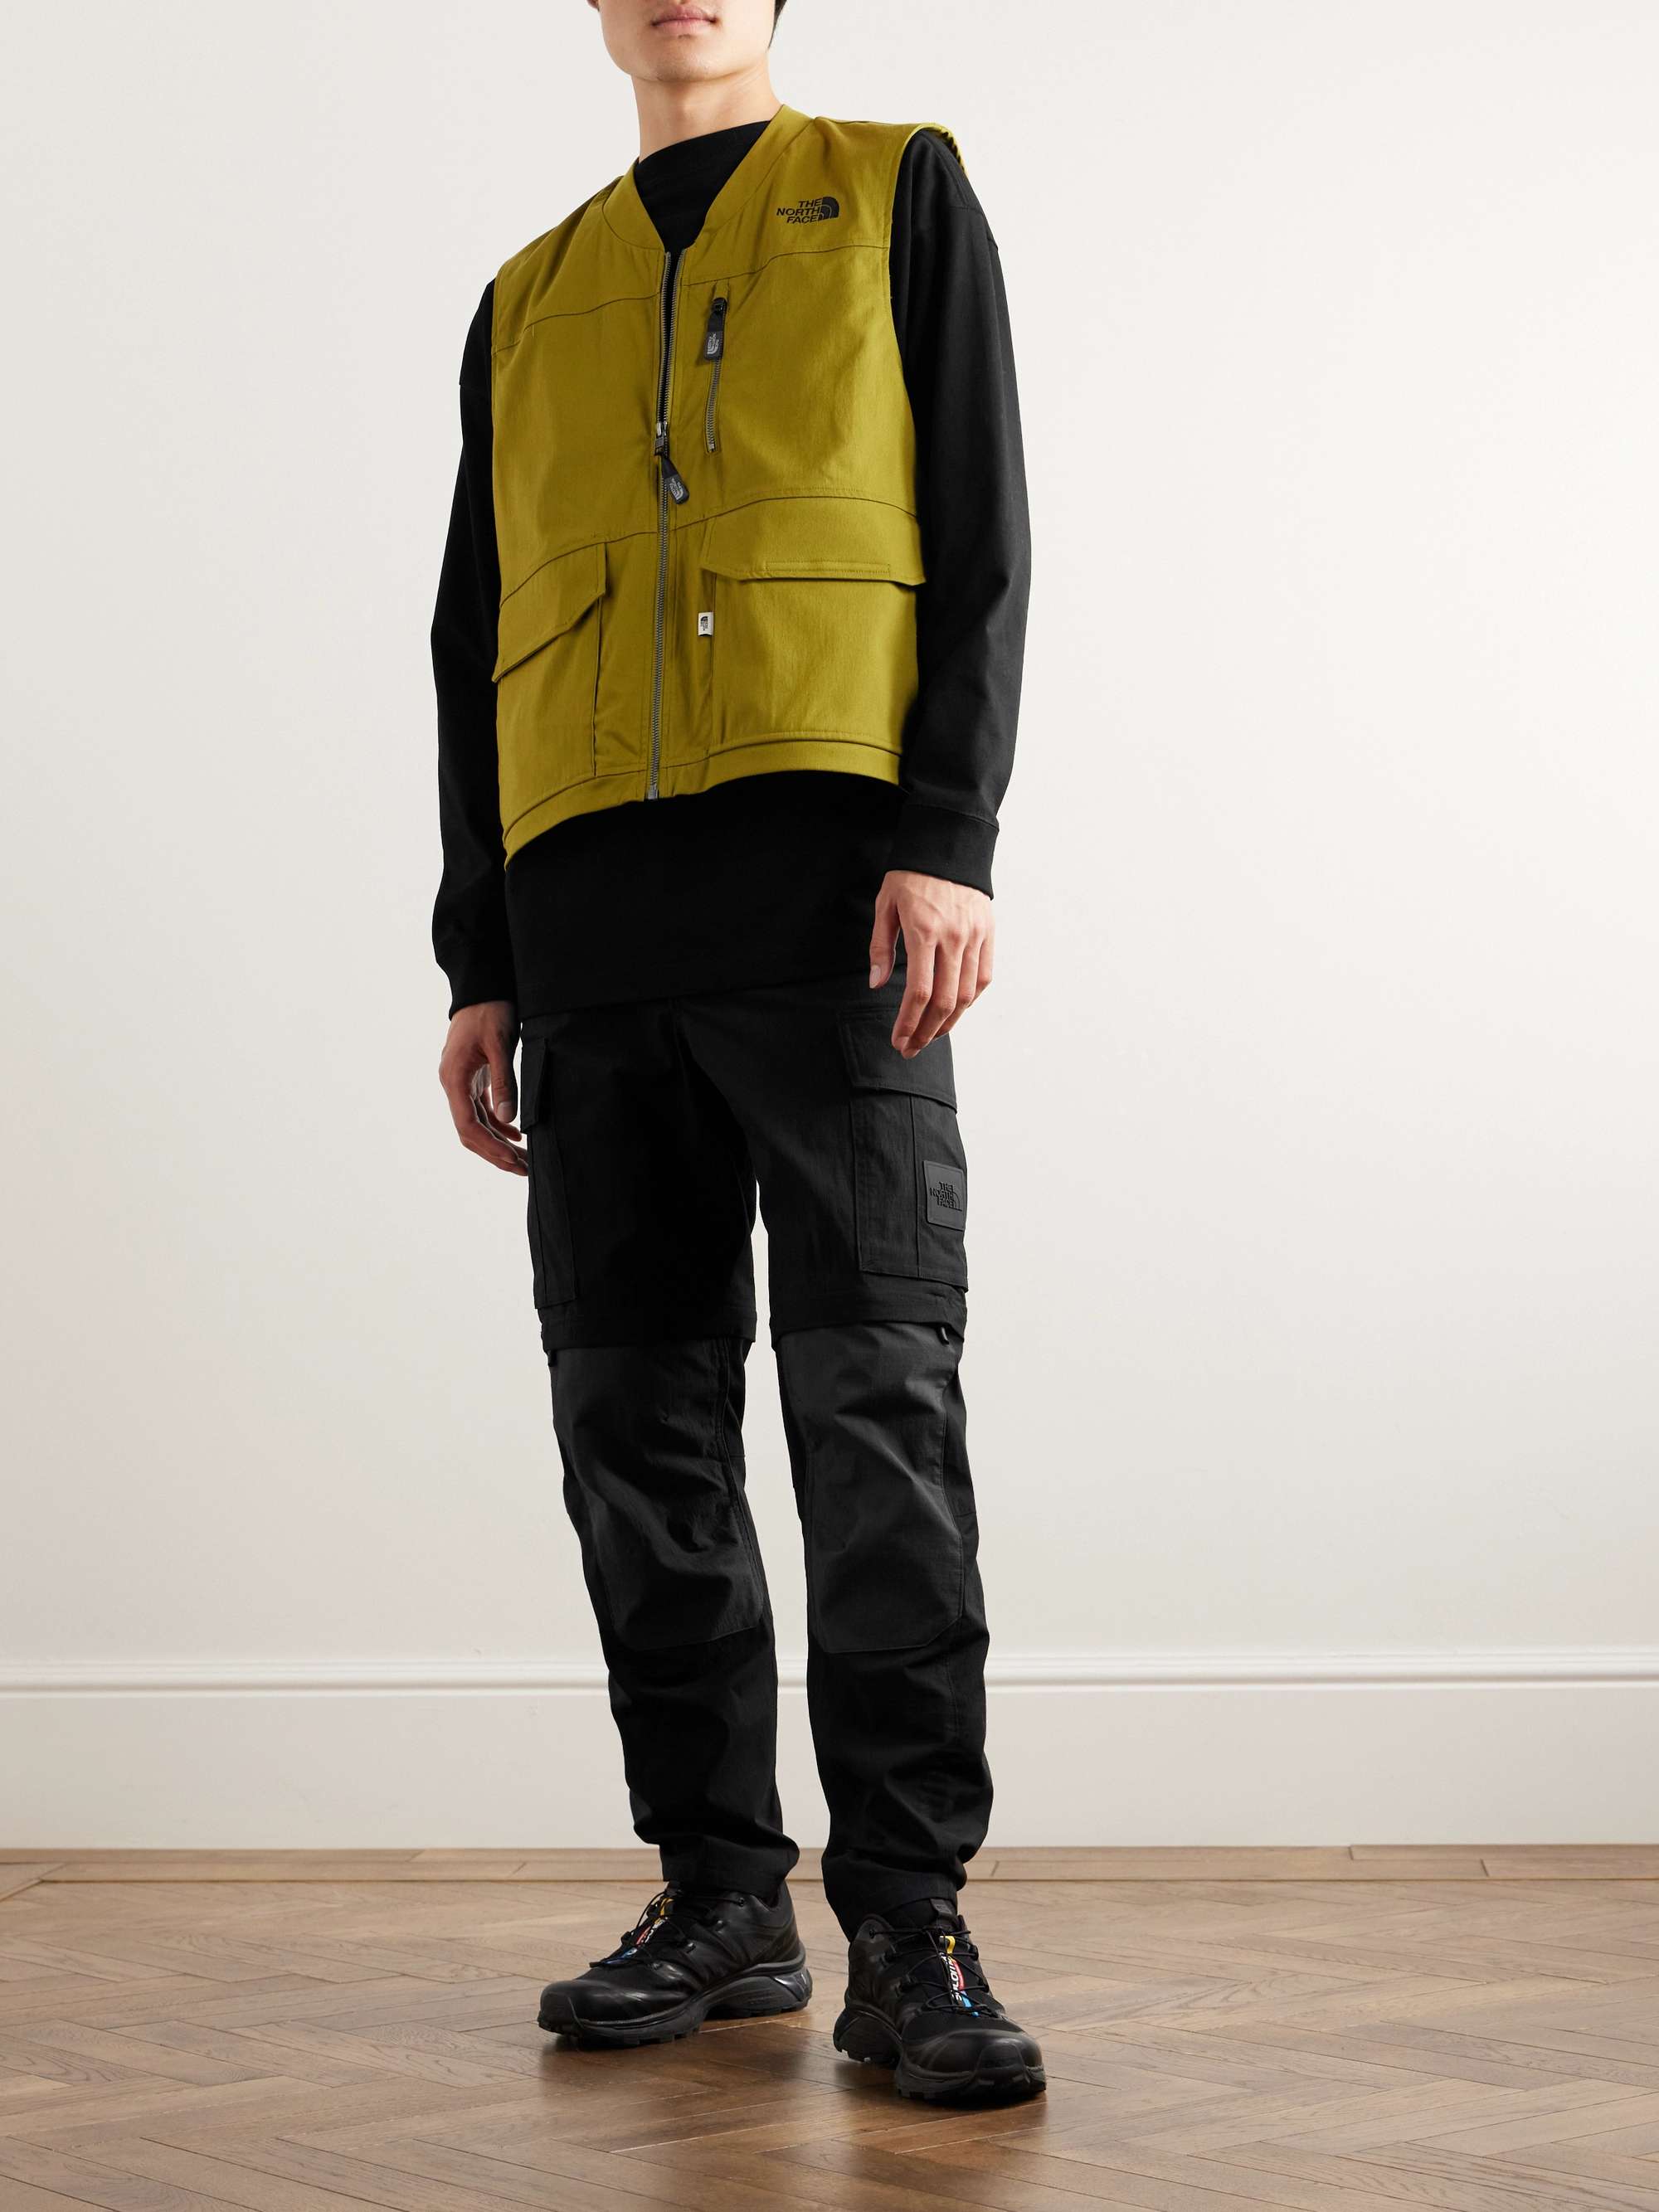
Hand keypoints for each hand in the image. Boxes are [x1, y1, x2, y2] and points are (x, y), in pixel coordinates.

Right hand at [439, 1000, 526, 1174]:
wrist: (482, 987)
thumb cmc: (490, 1011)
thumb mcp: (500, 1044)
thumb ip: (504, 1082)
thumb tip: (509, 1119)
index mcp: (454, 1078)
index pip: (467, 1125)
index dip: (489, 1147)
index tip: (512, 1161)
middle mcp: (453, 1084)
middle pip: (470, 1131)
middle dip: (495, 1153)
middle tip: (524, 1169)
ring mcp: (461, 1082)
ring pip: (477, 1123)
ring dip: (499, 1143)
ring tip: (524, 1159)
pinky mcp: (472, 1078)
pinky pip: (482, 1110)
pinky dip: (498, 1124)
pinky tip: (517, 1134)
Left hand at [869, 870, 994, 1056]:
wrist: (948, 846)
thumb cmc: (911, 876)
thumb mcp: (885, 906)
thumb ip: (881, 947)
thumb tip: (877, 984)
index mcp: (924, 931)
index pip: (919, 991)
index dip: (908, 1022)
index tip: (898, 1039)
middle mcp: (954, 937)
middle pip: (945, 1001)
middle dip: (926, 1032)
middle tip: (910, 1047)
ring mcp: (975, 936)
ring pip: (967, 994)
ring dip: (948, 1023)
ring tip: (930, 1035)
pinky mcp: (988, 933)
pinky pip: (983, 977)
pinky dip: (969, 1000)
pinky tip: (954, 1011)